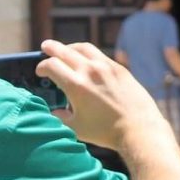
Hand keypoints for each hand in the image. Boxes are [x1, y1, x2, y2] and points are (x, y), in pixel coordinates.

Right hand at [37, 40, 170, 150]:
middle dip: (51, 48)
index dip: (42, 67)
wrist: (138, 129)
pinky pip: (99, 54)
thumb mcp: (76, 128)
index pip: (51, 65)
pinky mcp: (119, 69)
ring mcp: (106, 67)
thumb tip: (54, 111)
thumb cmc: (106, 131)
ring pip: (83, 48)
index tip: (40, 71)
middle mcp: (90, 71)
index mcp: (76, 85)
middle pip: (64, 51)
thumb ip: (60, 117)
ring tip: (65, 49)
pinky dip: (88, 53)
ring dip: (70, 47)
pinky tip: (86, 59)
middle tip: (45, 47)